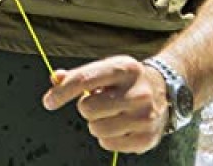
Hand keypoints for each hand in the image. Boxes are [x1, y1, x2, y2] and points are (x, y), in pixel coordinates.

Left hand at [42, 55, 168, 153]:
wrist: (164, 91)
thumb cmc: (124, 79)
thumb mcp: (106, 69)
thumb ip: (79, 75)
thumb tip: (55, 79)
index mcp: (124, 68)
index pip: (85, 80)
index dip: (63, 92)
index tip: (48, 102)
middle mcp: (137, 92)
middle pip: (88, 108)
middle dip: (86, 107)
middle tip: (98, 102)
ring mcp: (144, 117)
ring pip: (97, 129)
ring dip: (96, 124)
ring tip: (110, 113)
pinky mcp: (147, 138)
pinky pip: (109, 145)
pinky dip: (107, 137)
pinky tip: (119, 125)